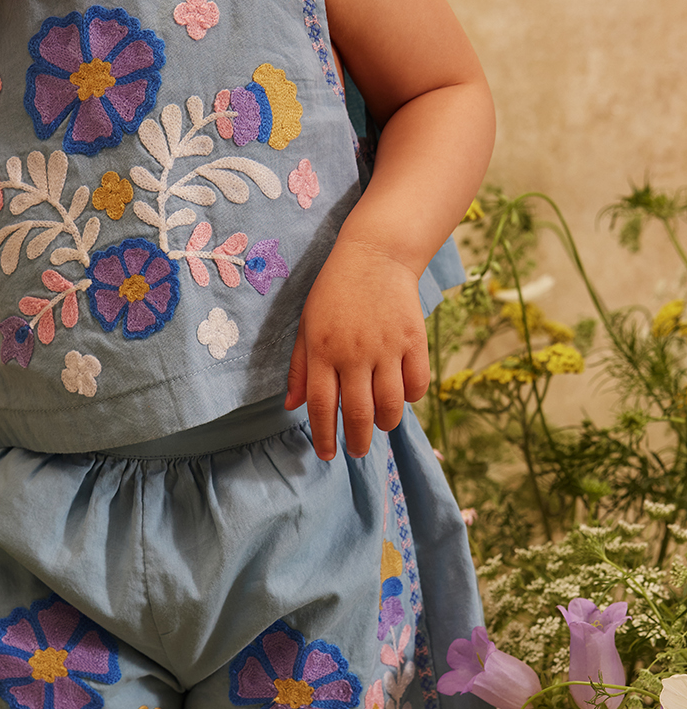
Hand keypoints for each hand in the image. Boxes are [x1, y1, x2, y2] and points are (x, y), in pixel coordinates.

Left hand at [284, 239, 429, 460]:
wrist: (376, 254)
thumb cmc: (335, 292)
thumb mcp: (307, 326)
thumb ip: (299, 367)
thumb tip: (291, 406)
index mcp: (323, 351)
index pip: (323, 407)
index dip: (324, 437)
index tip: (327, 454)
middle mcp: (354, 353)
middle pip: (358, 414)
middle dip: (357, 442)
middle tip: (356, 451)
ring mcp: (386, 347)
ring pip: (391, 405)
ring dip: (385, 424)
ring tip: (379, 425)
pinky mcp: (413, 339)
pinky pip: (417, 384)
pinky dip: (411, 398)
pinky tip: (402, 396)